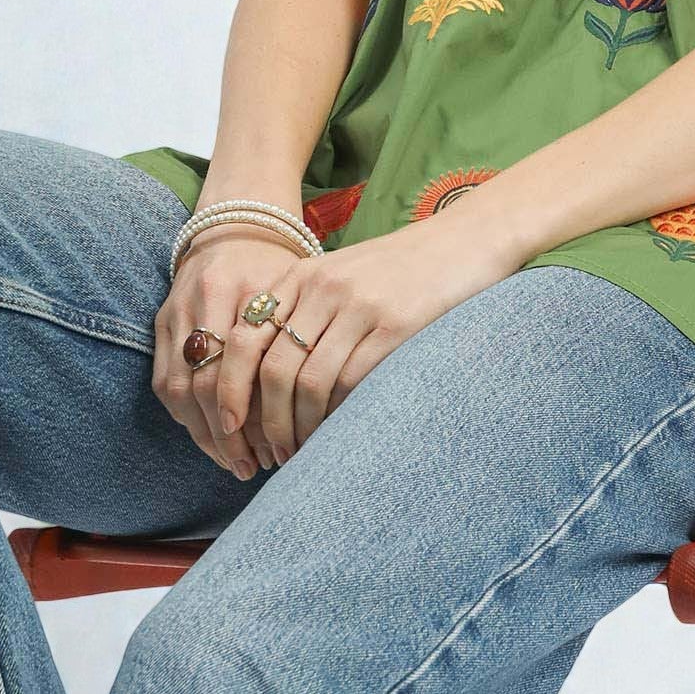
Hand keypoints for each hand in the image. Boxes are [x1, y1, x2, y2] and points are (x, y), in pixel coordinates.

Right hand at [152, 223, 309, 477]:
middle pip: (206, 383)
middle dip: (228, 435)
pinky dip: (185, 417)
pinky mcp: (159, 320)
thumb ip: (298, 347)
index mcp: (247, 288)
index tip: (276, 449)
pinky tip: (209, 439)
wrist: (240, 226)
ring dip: (204, 434)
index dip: (255, 416)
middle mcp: (206, 296)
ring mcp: (176, 308)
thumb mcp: (299, 297)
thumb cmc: (282, 271)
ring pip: (179, 388)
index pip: (244, 367)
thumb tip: (307, 421)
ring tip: (233, 462)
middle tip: (253, 466)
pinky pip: (164, 381)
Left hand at [216, 206, 520, 462]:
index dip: (230, 389)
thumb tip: (266, 381)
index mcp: (302, 275)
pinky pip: (351, 382)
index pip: (246, 338)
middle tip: (269, 453)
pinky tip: (336, 434)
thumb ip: (305, 312)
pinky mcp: (394, 325)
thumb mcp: (342, 276)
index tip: (229, 425)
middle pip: (273, 368)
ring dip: (299, 428)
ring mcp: (358, 306)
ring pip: (310, 383)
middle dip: (265, 422)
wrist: (465, 240)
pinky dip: (337, 417)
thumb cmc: (401, 269)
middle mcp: (323, 288)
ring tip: (299, 452)